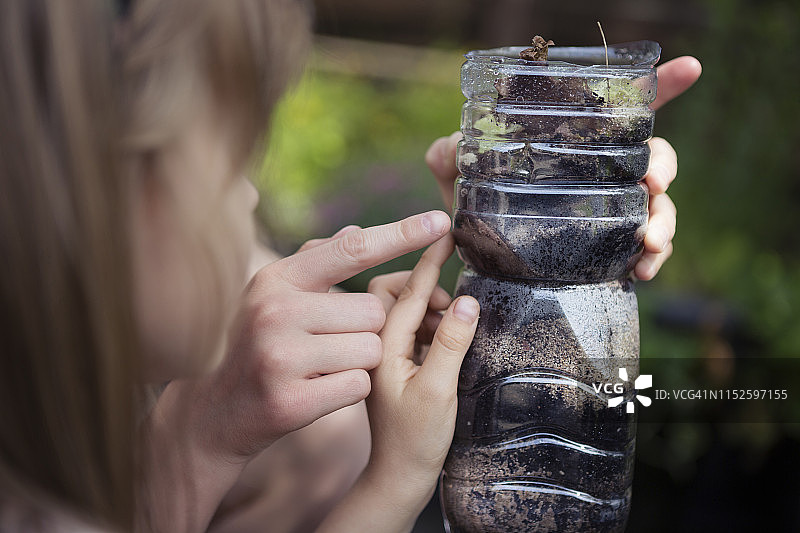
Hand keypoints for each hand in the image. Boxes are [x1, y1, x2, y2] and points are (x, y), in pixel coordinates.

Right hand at [142, 210, 451, 532]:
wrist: (219, 411)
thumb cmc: (259, 342)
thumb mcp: (275, 295)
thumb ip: (317, 262)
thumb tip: (359, 231)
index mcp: (276, 278)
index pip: (351, 249)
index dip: (400, 235)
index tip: (440, 220)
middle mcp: (275, 310)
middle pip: (373, 311)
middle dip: (367, 329)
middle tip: (330, 342)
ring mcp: (280, 356)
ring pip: (372, 349)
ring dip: (361, 360)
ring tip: (323, 366)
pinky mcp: (291, 400)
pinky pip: (359, 385)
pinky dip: (351, 389)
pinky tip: (320, 390)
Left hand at [367, 235, 477, 500]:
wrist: (400, 473)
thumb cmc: (417, 437)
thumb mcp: (440, 390)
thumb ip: (451, 342)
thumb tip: (465, 300)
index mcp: (382, 345)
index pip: (406, 292)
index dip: (429, 261)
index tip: (446, 233)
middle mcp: (378, 343)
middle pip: (397, 294)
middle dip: (427, 291)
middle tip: (453, 310)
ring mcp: (385, 351)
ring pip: (405, 311)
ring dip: (431, 311)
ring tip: (453, 332)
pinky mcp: (395, 361)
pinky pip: (411, 329)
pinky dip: (430, 327)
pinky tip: (446, 342)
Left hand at [425, 56, 701, 280]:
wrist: (475, 261)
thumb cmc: (473, 206)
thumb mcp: (457, 176)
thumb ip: (449, 155)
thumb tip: (451, 147)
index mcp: (576, 146)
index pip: (623, 112)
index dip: (660, 86)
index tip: (689, 68)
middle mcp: (603, 175)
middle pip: (656, 157)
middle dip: (665, 167)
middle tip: (652, 183)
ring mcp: (613, 213)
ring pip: (660, 207)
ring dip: (666, 222)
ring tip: (651, 241)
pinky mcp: (614, 250)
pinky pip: (650, 251)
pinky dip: (654, 259)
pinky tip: (642, 270)